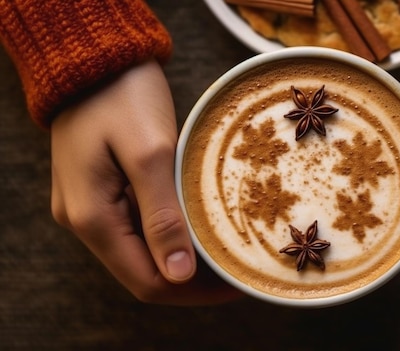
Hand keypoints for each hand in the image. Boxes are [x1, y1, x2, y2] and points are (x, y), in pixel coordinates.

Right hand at [50, 60, 239, 303]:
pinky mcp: (103, 191)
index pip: (145, 282)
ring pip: (143, 252)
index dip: (193, 291)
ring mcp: (91, 207)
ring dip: (184, 257)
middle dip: (193, 278)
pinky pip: (139, 227)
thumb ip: (161, 216)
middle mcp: (86, 222)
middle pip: (144, 272)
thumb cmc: (124, 96)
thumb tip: (177, 275)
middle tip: (239, 267)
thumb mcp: (148, 153)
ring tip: (227, 249)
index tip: (236, 282)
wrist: (97, 57)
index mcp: (92, 217)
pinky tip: (200, 224)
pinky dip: (172, 233)